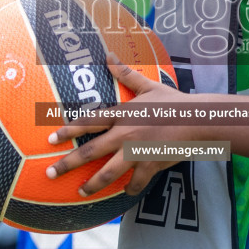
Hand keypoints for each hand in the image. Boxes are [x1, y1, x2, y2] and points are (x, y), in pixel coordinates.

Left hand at [44, 59, 197, 196]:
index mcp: (122, 114)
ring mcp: (137, 151)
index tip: (51, 140)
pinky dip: (130, 188)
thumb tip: (109, 56)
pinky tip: (125, 192)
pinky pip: (136, 182)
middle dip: (68, 163)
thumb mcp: (148, 86)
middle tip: (50, 173)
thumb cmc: (173, 102)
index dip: (68, 130)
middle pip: (90, 151)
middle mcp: (125, 134)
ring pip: (108, 173)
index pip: (89, 122)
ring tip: (80, 192)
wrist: (197, 120)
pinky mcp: (150, 165)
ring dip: (92, 184)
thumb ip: (126, 74)